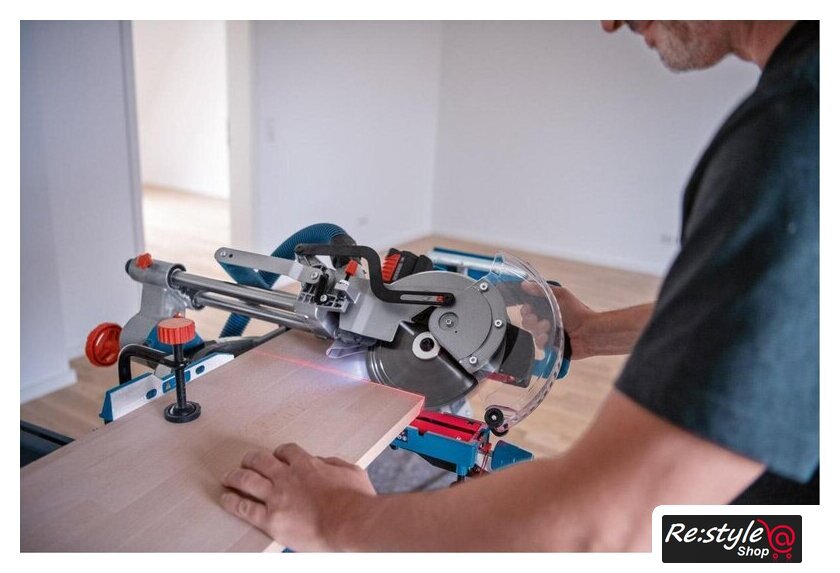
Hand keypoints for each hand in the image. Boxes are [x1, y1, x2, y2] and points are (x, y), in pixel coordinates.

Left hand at [220, 443, 375, 550]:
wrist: (349, 522)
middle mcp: (287, 477)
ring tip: (227, 477)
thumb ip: (334, 463)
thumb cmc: (356, 500)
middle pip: (260, 461)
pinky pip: (244, 508)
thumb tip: (323, 462)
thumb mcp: (351, 471)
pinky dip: (232, 502)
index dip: (279, 452)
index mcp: (307, 464)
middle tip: (246, 461)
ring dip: (235, 476)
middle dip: (251, 460)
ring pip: (247, 480)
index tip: (277, 456)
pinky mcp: (270, 519)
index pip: (286, 451)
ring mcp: (276, 497)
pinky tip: (225, 498)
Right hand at [521, 283, 597, 359]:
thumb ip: (542, 289)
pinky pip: (538, 345)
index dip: (526, 309)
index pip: (529, 309)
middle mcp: (547, 321)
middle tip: (536, 318)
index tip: (528, 309)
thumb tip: (524, 284)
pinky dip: (541, 340)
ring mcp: (549, 335)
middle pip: (527, 321)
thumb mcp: (561, 295)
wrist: (589, 332)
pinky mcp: (551, 347)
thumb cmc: (578, 312)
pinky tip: (547, 337)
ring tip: (548, 327)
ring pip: (532, 333)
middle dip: (530, 319)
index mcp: (548, 309)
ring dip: (537, 329)